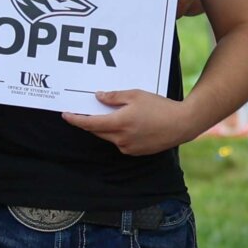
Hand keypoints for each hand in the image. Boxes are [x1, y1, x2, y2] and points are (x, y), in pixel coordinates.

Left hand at [63, 89, 192, 155]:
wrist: (181, 124)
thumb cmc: (160, 107)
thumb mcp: (135, 95)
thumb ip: (114, 97)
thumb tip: (98, 97)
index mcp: (119, 123)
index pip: (90, 124)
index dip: (76, 120)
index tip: (66, 115)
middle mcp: (120, 138)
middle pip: (97, 131)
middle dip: (91, 122)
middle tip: (88, 111)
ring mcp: (128, 147)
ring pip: (108, 137)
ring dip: (106, 127)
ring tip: (115, 115)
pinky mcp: (135, 152)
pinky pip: (120, 142)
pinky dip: (118, 133)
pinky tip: (128, 124)